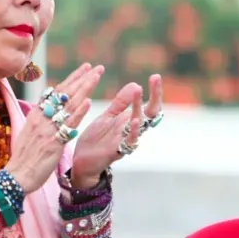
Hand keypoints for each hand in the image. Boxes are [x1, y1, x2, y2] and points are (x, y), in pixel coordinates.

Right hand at [5, 64, 102, 193]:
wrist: (16, 176)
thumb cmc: (24, 157)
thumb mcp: (30, 132)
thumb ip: (39, 118)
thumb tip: (45, 104)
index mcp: (36, 115)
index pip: (56, 92)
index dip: (72, 79)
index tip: (84, 68)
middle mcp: (42, 118)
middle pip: (65, 94)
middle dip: (82, 79)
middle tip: (96, 67)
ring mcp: (48, 129)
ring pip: (69, 105)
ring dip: (84, 89)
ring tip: (96, 76)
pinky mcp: (54, 142)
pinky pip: (68, 125)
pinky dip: (78, 113)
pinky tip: (88, 102)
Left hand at [71, 74, 162, 188]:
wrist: (82, 161)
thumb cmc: (97, 139)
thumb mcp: (109, 116)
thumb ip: (121, 103)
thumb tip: (136, 84)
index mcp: (130, 120)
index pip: (148, 105)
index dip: (154, 92)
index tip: (156, 76)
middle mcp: (132, 130)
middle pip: (151, 113)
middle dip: (155, 95)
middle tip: (155, 78)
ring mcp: (126, 140)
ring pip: (140, 124)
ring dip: (139, 107)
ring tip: (139, 90)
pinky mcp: (117, 151)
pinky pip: (130, 141)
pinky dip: (134, 131)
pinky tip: (135, 120)